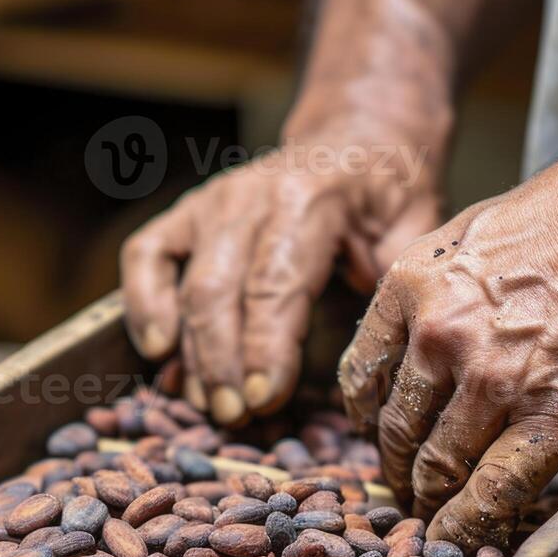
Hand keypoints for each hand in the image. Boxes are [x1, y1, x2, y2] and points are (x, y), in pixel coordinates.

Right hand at [121, 125, 442, 423]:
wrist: (355, 141)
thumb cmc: (385, 195)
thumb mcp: (415, 227)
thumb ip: (396, 281)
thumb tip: (383, 351)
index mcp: (310, 201)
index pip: (275, 285)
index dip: (265, 349)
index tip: (264, 399)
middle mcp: (250, 197)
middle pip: (218, 292)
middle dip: (222, 363)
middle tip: (233, 415)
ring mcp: (211, 203)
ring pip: (185, 285)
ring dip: (190, 353)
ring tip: (205, 403)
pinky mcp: (185, 213)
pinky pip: (145, 257)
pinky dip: (142, 304)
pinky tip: (158, 351)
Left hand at [339, 143, 557, 551]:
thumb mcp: (473, 229)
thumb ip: (438, 283)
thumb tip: (424, 323)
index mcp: (411, 287)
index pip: (363, 372)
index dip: (366, 415)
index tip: (373, 432)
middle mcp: (438, 338)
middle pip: (398, 427)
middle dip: (396, 467)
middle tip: (401, 486)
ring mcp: (491, 381)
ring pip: (440, 464)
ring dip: (430, 499)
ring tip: (432, 516)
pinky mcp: (550, 416)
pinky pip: (496, 487)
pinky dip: (472, 520)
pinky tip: (462, 536)